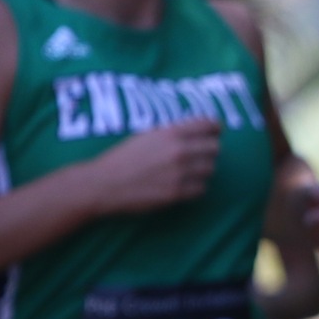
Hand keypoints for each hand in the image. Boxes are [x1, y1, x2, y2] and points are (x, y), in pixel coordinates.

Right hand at [88, 120, 220, 213]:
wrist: (102, 184)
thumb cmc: (121, 158)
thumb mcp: (147, 136)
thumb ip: (173, 134)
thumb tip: (197, 134)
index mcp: (171, 133)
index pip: (209, 125)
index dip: (215, 129)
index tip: (214, 133)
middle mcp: (179, 151)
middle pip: (215, 148)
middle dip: (209, 151)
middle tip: (200, 155)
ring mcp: (180, 173)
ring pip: (210, 169)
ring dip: (203, 170)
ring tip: (189, 172)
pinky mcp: (177, 194)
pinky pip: (202, 189)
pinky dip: (196, 187)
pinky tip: (184, 185)